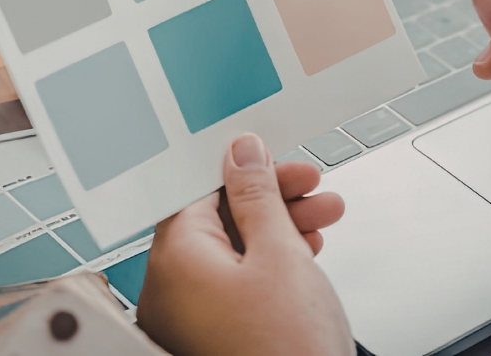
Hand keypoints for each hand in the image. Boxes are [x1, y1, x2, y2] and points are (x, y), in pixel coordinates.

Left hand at [136, 134, 352, 355]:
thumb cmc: (285, 351)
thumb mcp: (280, 254)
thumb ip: (258, 196)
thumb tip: (242, 155)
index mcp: (174, 259)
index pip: (198, 188)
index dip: (242, 167)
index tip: (274, 160)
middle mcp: (169, 290)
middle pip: (216, 219)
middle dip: (270, 198)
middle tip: (310, 188)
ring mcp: (187, 319)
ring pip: (230, 252)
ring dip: (277, 228)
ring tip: (322, 218)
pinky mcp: (210, 338)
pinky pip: (232, 284)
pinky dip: (268, 265)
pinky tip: (304, 254)